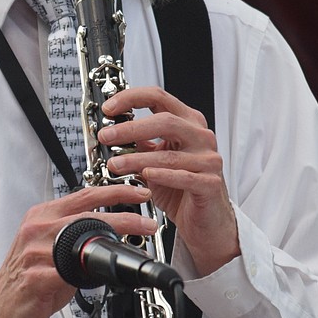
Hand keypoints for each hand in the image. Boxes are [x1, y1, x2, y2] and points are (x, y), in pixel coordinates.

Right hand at [0, 183, 155, 317]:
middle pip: (86, 214)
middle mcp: (36, 230)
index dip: (115, 192)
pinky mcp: (35, 278)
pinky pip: (67, 273)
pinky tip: (101, 277)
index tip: (139, 193)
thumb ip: (75, 235)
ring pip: (80, 241)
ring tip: (131, 253)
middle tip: (147, 225)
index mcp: (41, 216)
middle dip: (124, 218)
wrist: (1, 309)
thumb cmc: (28, 279)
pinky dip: (89, 275)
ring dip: (112, 246)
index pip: (84, 195)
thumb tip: (110, 233)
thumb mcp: (51, 248)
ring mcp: (34, 253)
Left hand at [98, 87, 239, 276]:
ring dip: (137, 158)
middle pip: (165, 121)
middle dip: (130, 128)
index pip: (159, 98)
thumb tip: (112, 130)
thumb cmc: (182, 189)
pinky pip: (183, 177)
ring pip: (169, 154)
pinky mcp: (210, 183)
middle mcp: (201, 136)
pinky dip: (161, 175)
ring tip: (114, 164)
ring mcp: (208, 159)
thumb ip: (141, 143)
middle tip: (106, 136)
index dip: (131, 98)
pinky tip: (145, 176)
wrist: (206, 220)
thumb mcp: (156, 160)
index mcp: (188, 123)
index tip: (109, 108)